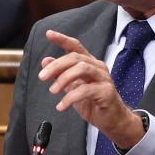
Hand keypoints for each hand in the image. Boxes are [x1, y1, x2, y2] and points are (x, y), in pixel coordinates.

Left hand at [38, 30, 144, 148]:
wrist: (112, 121)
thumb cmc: (93, 103)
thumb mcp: (72, 88)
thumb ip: (60, 74)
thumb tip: (45, 61)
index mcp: (89, 64)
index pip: (76, 47)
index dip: (62, 39)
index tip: (49, 34)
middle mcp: (98, 67)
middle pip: (75, 57)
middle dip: (56, 65)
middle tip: (42, 77)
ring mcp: (104, 78)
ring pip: (82, 69)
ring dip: (63, 79)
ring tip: (53, 91)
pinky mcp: (107, 92)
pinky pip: (86, 90)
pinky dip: (70, 98)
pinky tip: (61, 106)